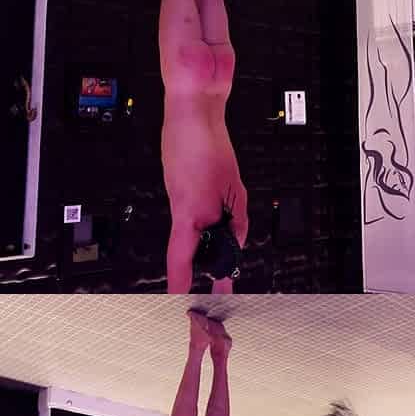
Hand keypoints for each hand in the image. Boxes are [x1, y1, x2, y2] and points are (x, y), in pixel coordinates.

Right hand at [163, 118, 248, 293]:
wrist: (191, 113)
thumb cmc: (207, 144)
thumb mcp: (235, 188)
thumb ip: (237, 219)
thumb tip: (237, 240)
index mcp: (190, 213)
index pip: (180, 260)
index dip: (179, 284)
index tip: (180, 302)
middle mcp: (178, 210)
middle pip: (191, 248)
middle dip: (210, 254)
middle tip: (227, 260)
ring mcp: (176, 198)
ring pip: (193, 231)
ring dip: (210, 230)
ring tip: (224, 206)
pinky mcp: (177, 189)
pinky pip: (192, 214)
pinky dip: (206, 215)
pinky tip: (215, 200)